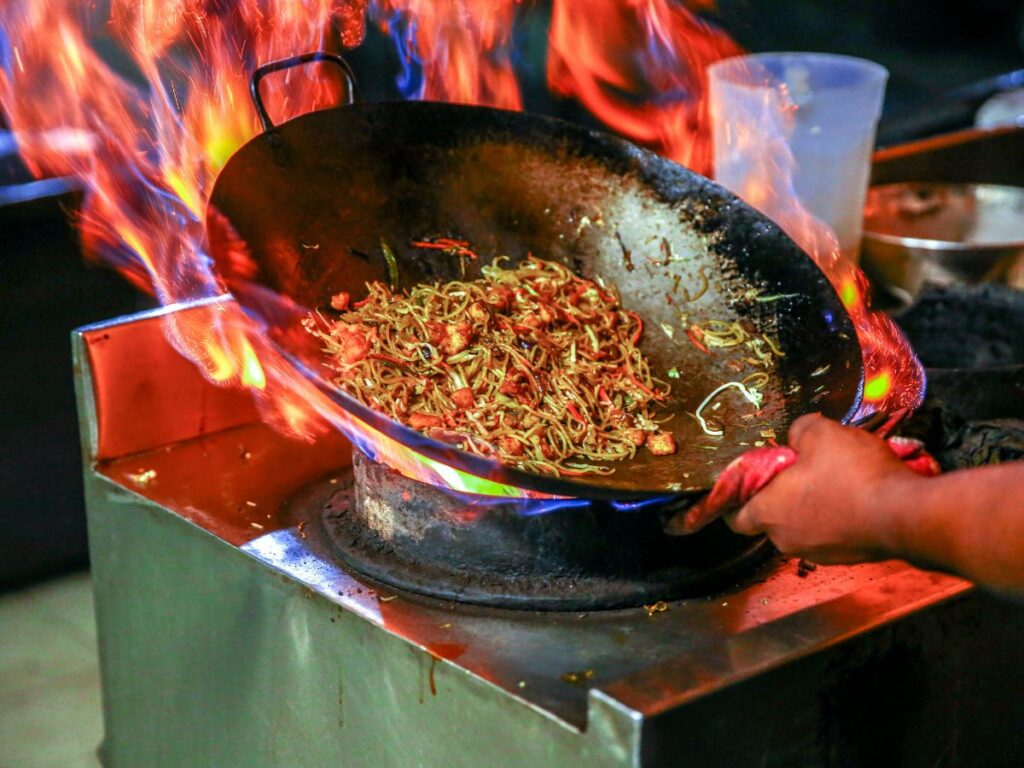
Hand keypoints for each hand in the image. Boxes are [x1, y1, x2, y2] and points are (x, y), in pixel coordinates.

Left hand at [725, 414, 921, 563]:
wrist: (905, 515)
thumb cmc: (854, 475)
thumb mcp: (822, 434)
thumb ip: (799, 431)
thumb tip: (798, 437)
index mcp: (768, 512)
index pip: (735, 517)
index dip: (735, 500)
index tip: (745, 485)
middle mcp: (786, 539)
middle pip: (770, 518)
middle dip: (780, 496)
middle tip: (797, 472)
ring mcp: (818, 552)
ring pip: (802, 526)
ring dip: (810, 506)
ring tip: (832, 479)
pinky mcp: (847, 557)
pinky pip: (830, 534)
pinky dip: (835, 517)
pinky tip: (854, 496)